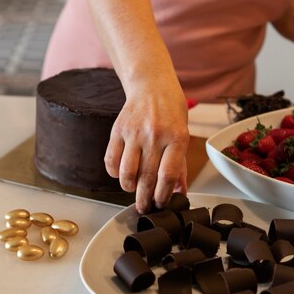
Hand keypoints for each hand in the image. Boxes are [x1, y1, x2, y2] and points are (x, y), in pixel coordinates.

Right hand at [104, 79, 189, 213]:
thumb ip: (179, 165)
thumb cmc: (171, 110)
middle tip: (144, 207)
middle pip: (146, 177)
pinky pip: (111, 160)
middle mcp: (155, 135)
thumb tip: (179, 191)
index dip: (163, 195)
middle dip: (144, 199)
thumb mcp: (183, 134)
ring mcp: (134, 132)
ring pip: (126, 173)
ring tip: (133, 190)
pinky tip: (121, 174)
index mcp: (176, 137)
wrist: (151, 85)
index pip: (167, 175)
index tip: (161, 203)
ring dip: (129, 188)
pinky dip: (114, 173)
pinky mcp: (117, 130)